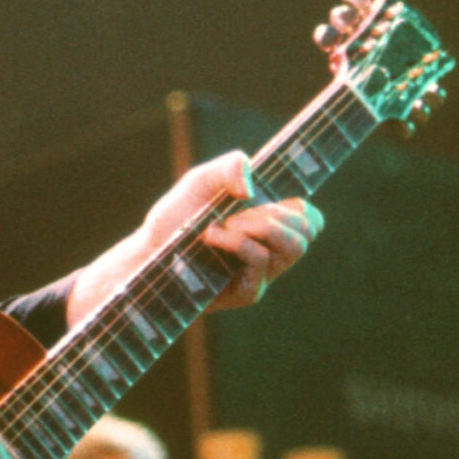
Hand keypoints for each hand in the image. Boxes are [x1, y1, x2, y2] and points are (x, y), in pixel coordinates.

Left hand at [64, 149, 322, 330]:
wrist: (148, 250)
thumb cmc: (176, 217)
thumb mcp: (200, 180)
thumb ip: (230, 166)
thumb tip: (252, 189)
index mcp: (268, 224)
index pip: (310, 220)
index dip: (302, 208)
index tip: (273, 199)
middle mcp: (270, 250)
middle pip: (307, 232)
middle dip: (276, 213)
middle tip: (236, 214)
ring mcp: (261, 274)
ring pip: (293, 247)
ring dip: (260, 227)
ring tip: (223, 225)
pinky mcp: (247, 292)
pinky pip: (262, 263)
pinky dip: (239, 243)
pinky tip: (211, 236)